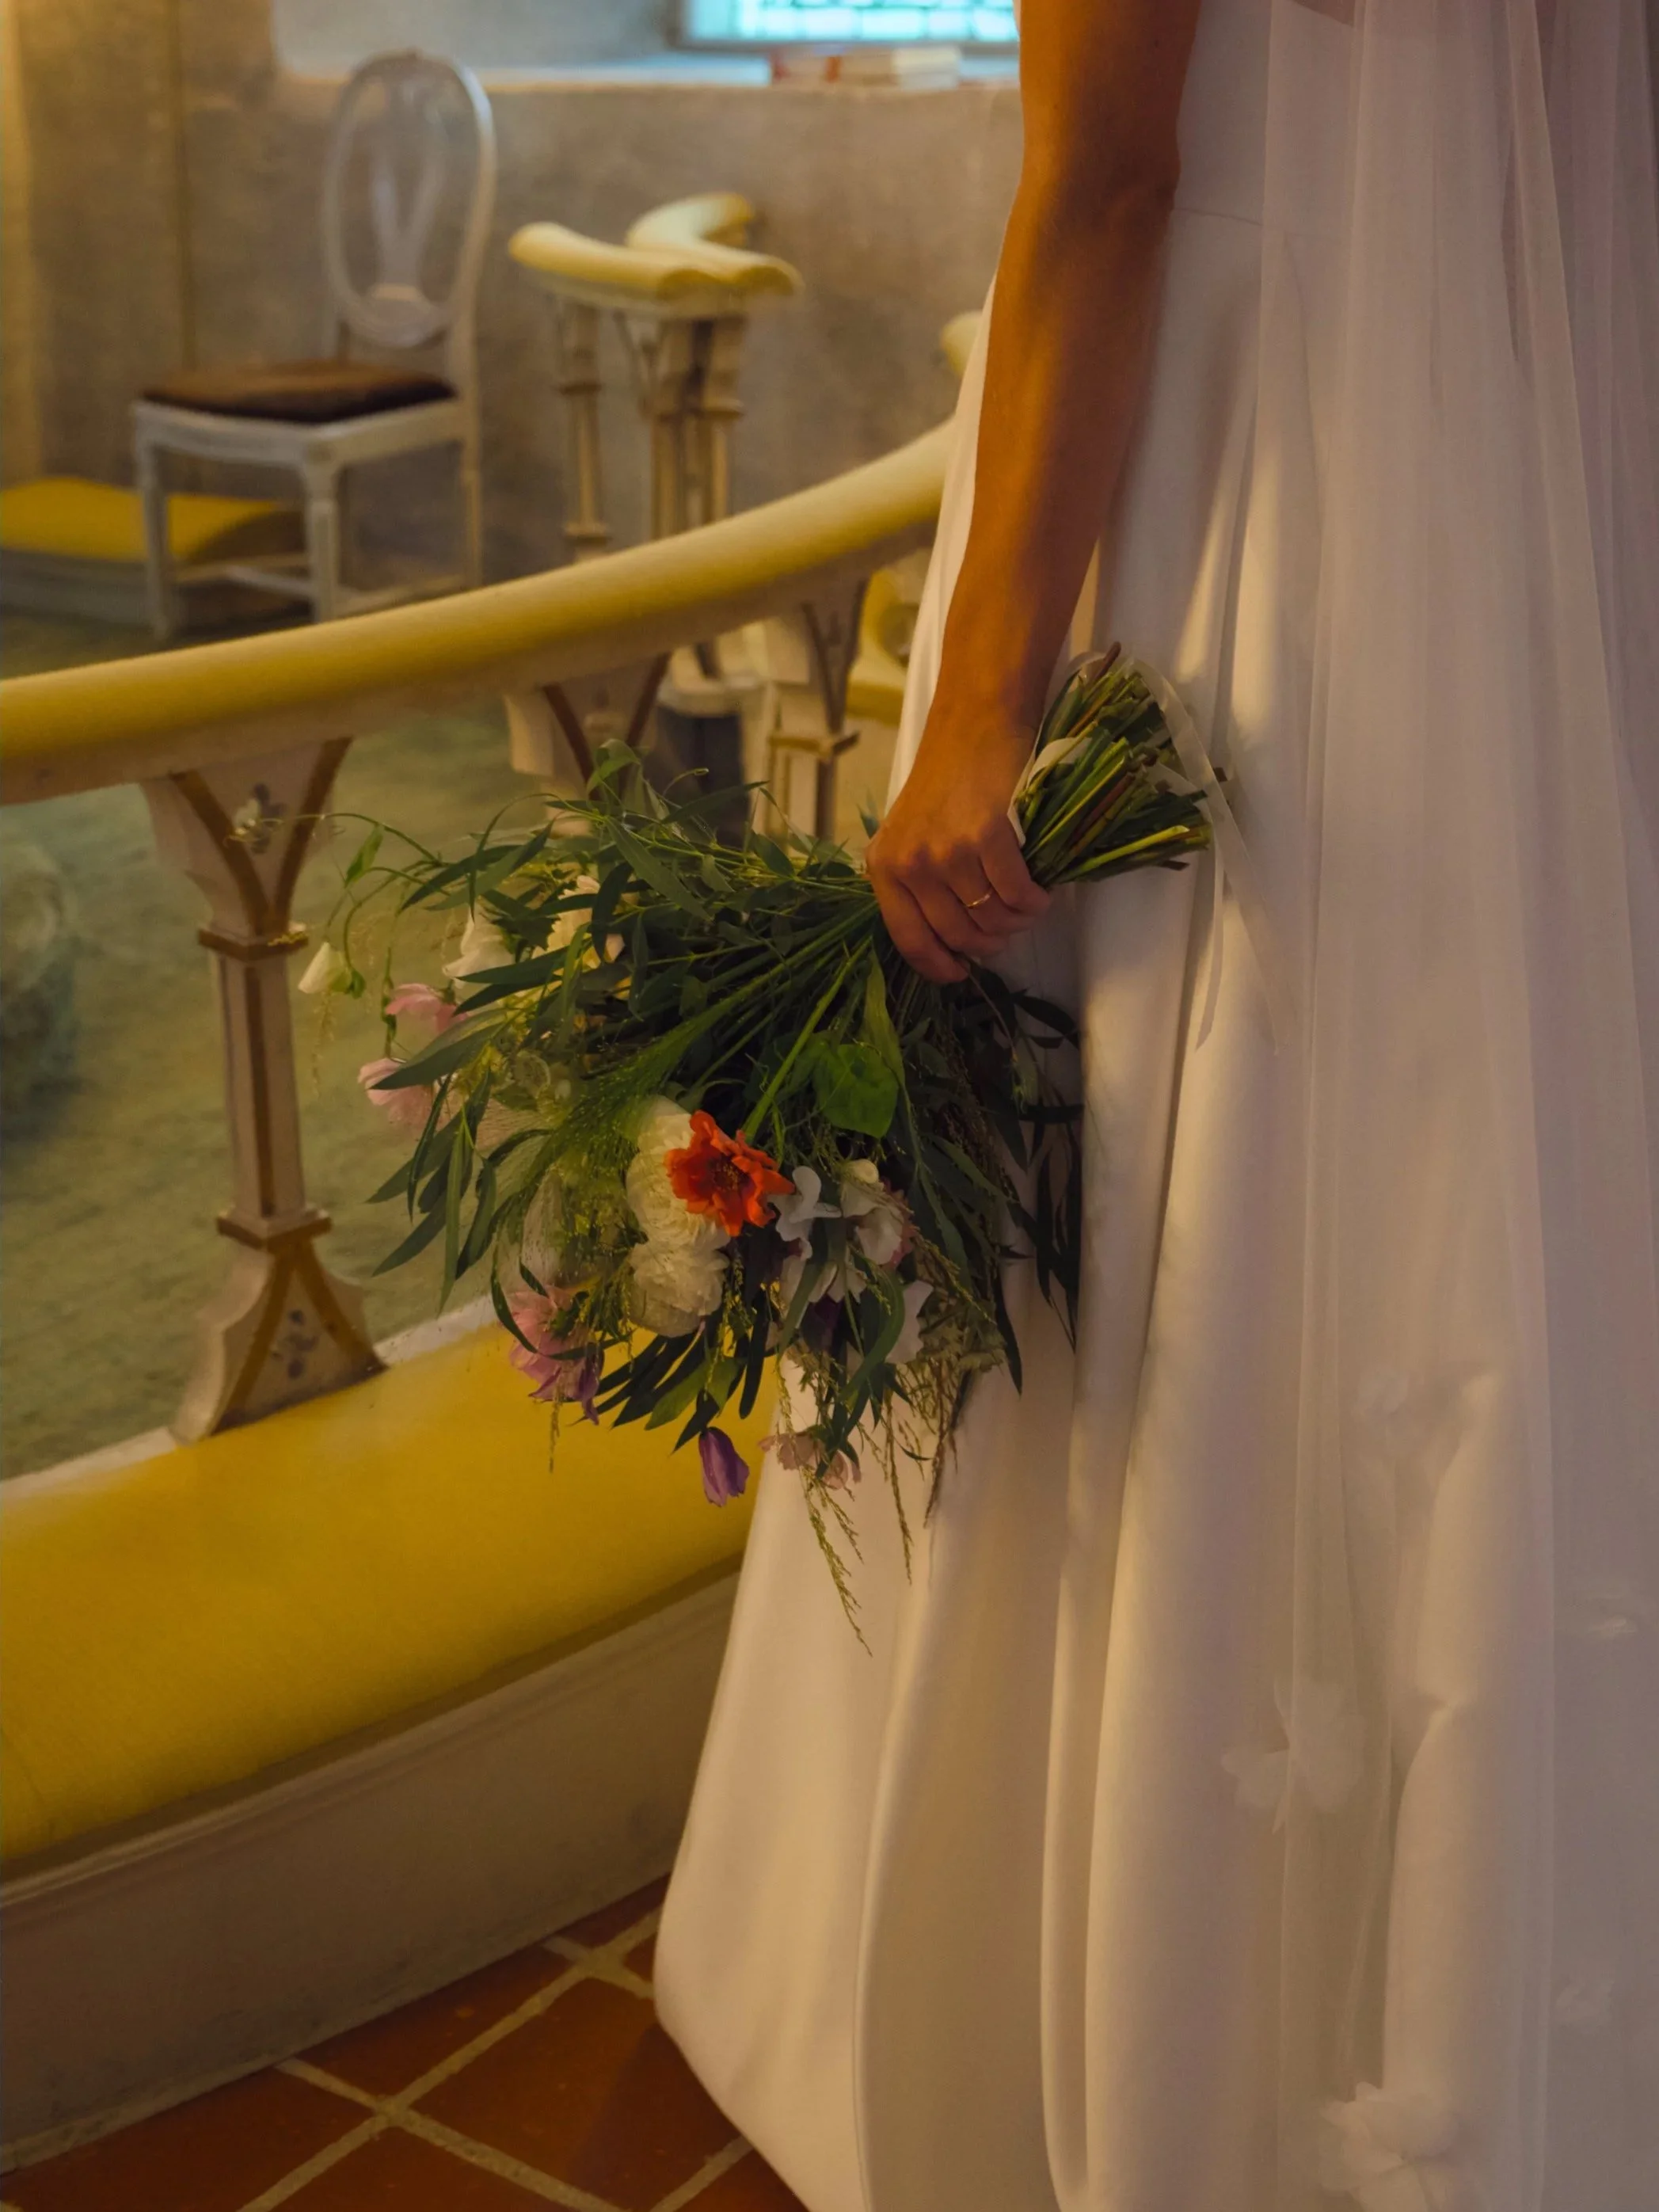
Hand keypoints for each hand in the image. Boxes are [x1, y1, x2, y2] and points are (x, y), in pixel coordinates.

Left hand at [866, 704, 1050, 983]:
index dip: (937, 965)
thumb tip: (950, 938)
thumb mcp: (912, 830)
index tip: (960, 973)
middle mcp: (910, 863)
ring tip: (1029, 908)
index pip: (908, 939)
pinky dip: (1034, 901)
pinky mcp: (984, 836)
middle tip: (1009, 931)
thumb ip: (918, 879)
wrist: (976, 719)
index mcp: (884, 866)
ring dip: (1017, 922)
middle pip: (957, 934)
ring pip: (990, 918)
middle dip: (990, 943)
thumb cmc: (949, 774)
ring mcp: (946, 851)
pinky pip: (1016, 893)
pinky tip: (1041, 894)